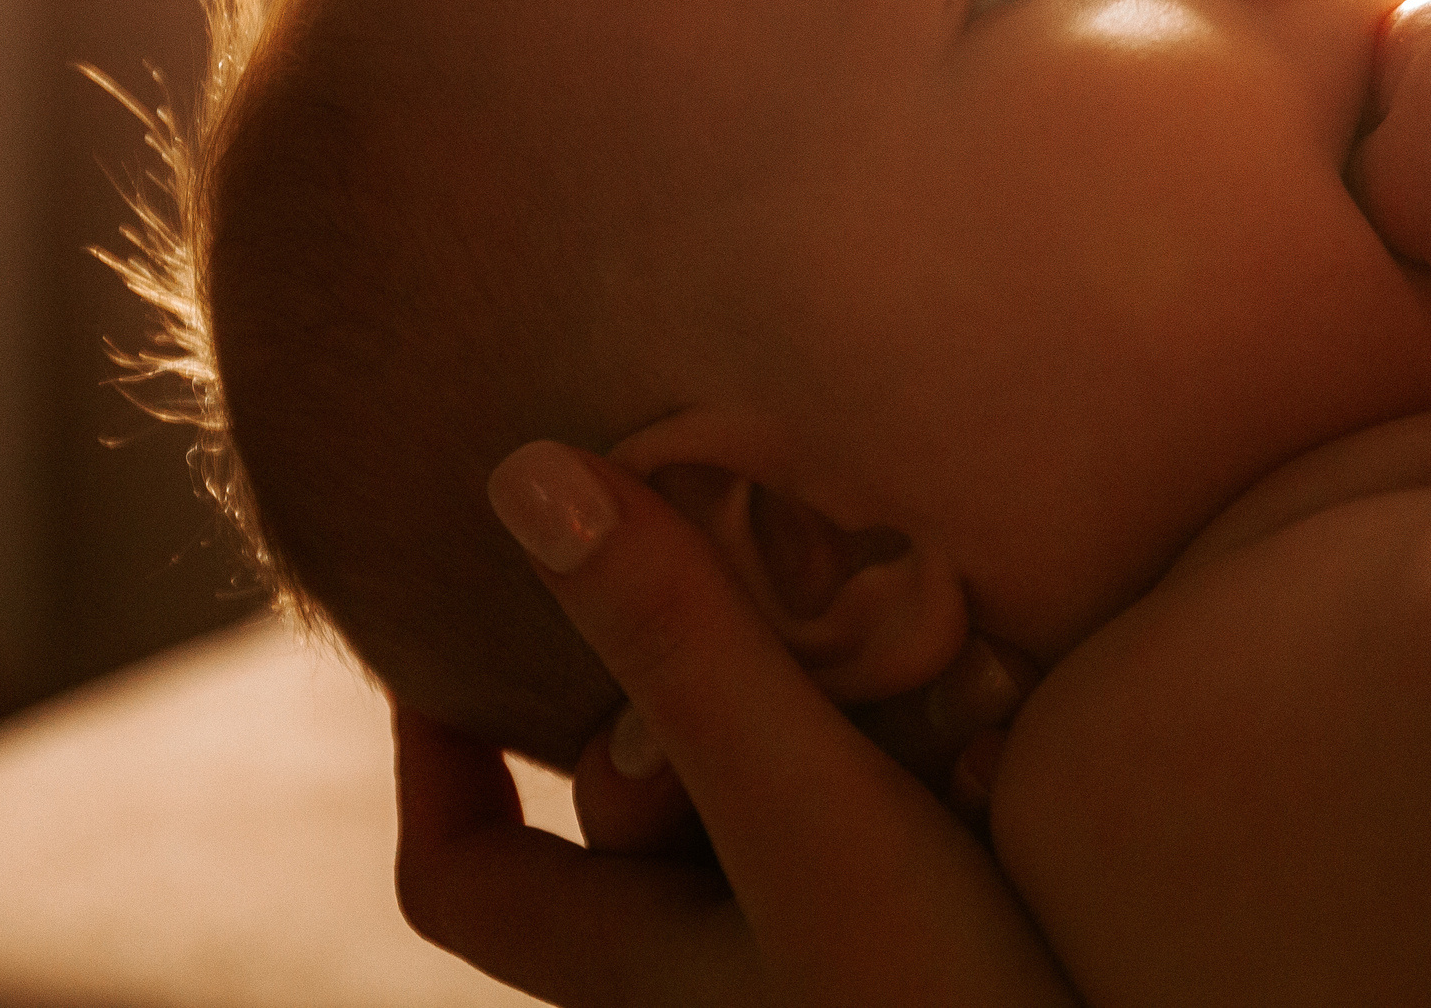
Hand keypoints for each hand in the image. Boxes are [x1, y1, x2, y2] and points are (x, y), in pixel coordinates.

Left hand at [394, 441, 1078, 1007]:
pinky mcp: (927, 954)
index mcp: (635, 968)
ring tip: (915, 641)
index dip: (435, 757)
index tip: (461, 634)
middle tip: (788, 577)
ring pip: (777, 801)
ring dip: (826, 709)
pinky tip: (995, 718)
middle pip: (644, 802)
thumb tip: (523, 476)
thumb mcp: (809, 815)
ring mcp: (820, 966)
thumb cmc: (950, 1005)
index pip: (464, 871)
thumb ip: (688, 649)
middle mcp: (711, 980)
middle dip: (699, 681)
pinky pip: (887, 828)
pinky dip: (918, 758)